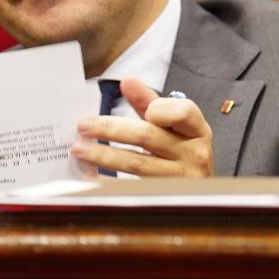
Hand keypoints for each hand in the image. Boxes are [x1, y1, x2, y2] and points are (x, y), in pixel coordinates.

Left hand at [72, 77, 213, 176]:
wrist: (198, 190)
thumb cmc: (183, 151)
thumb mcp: (174, 127)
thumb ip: (150, 103)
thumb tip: (127, 82)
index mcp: (197, 130)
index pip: (182, 113)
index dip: (161, 109)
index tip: (144, 110)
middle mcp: (193, 154)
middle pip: (147, 136)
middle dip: (111, 129)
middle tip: (84, 125)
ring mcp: (179, 178)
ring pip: (135, 163)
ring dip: (103, 155)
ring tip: (79, 148)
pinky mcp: (163, 196)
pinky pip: (130, 187)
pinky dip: (107, 181)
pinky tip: (90, 176)